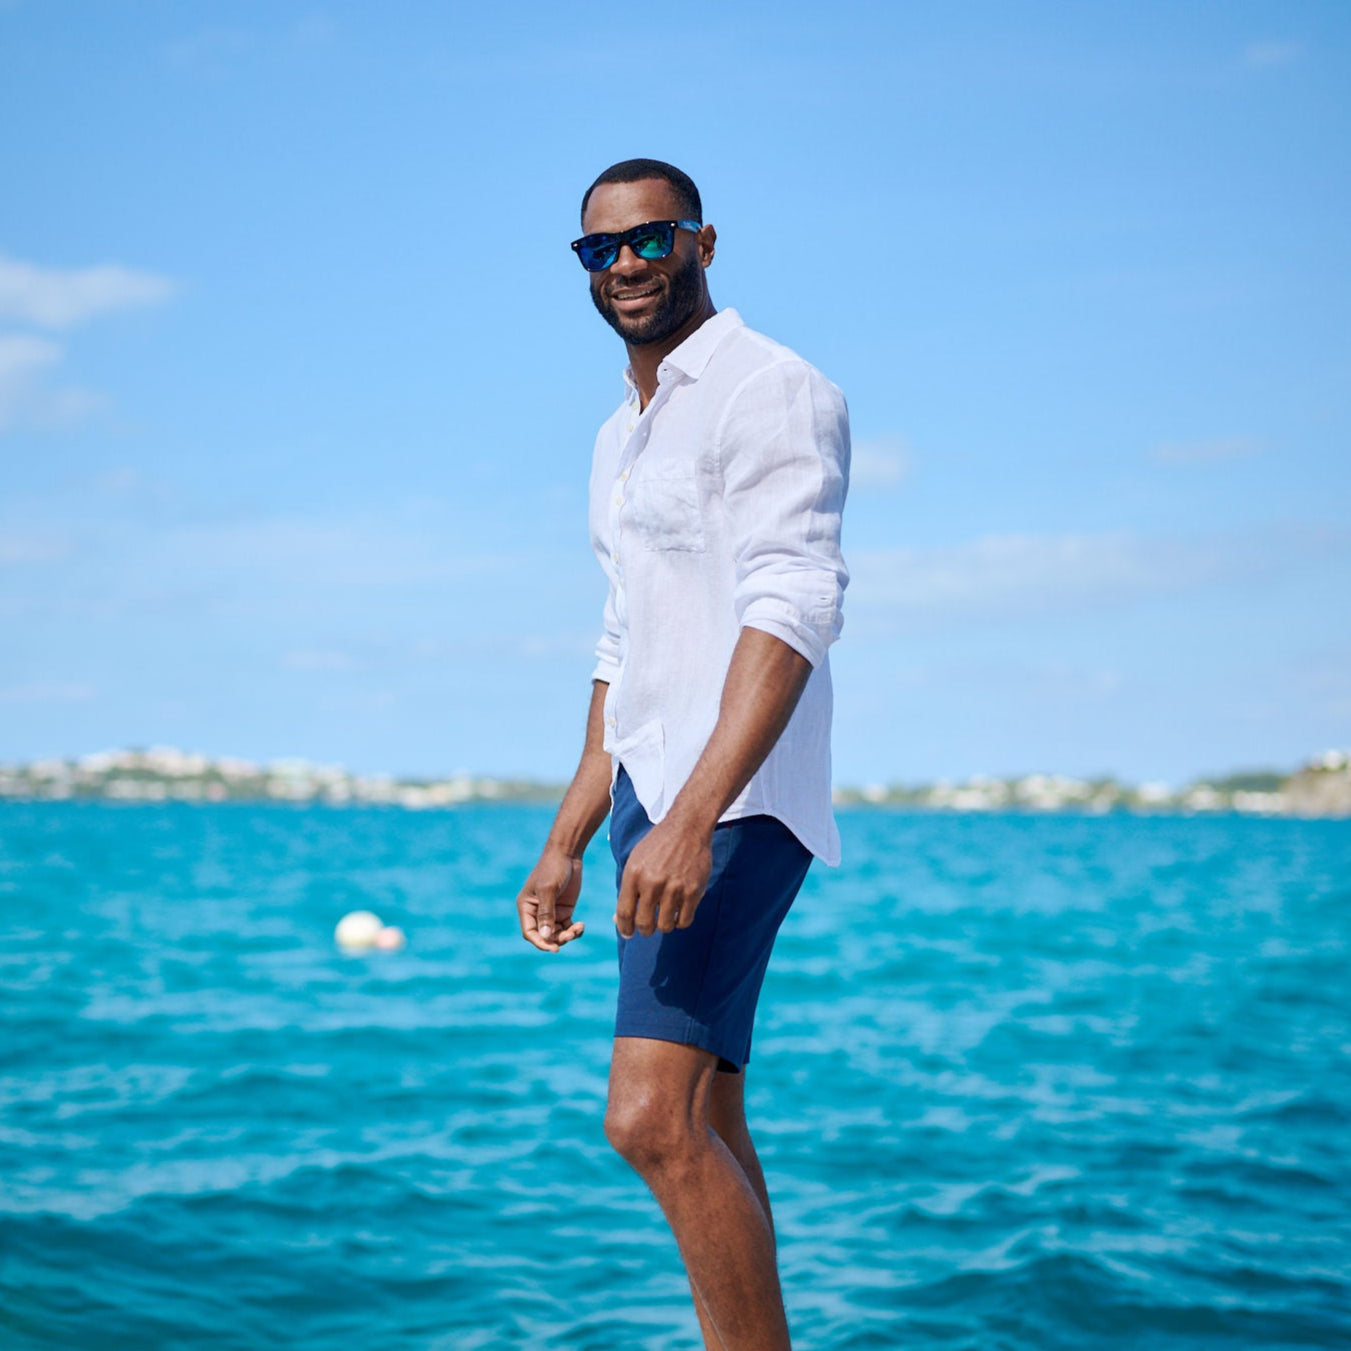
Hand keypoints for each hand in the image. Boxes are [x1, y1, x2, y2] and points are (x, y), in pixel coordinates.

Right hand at [516, 844, 584, 952]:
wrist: (567, 853)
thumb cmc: (553, 868)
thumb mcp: (548, 890)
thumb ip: (546, 914)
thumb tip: (546, 937)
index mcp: (526, 907)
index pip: (530, 932)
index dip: (540, 943)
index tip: (554, 948)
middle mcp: (537, 912)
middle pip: (545, 936)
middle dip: (558, 939)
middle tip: (571, 935)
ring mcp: (551, 912)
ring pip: (557, 934)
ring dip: (567, 935)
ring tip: (579, 928)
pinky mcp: (564, 909)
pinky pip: (567, 927)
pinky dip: (574, 930)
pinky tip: (581, 925)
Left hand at [614, 818, 712, 937]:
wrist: (687, 827)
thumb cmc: (658, 845)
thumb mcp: (636, 861)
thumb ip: (628, 889)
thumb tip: (618, 920)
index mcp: (634, 874)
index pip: (625, 913)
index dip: (624, 928)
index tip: (628, 933)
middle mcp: (652, 882)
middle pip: (644, 924)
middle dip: (644, 929)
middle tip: (648, 926)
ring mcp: (674, 887)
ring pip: (665, 926)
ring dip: (663, 925)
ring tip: (665, 916)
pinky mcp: (693, 890)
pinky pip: (684, 920)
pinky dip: (680, 921)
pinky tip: (678, 912)